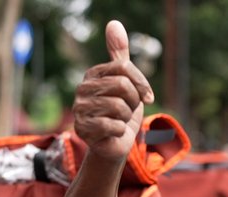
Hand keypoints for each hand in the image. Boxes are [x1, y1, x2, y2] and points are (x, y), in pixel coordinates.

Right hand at [72, 20, 154, 160]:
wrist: (115, 143)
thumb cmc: (122, 112)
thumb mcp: (127, 82)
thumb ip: (120, 55)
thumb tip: (114, 23)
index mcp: (94, 74)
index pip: (124, 67)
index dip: (141, 84)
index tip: (147, 97)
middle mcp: (83, 88)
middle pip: (122, 86)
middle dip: (133, 103)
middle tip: (128, 111)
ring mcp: (80, 108)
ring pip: (119, 107)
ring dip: (127, 118)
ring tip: (119, 121)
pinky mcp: (82, 128)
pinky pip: (114, 125)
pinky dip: (121, 131)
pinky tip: (114, 132)